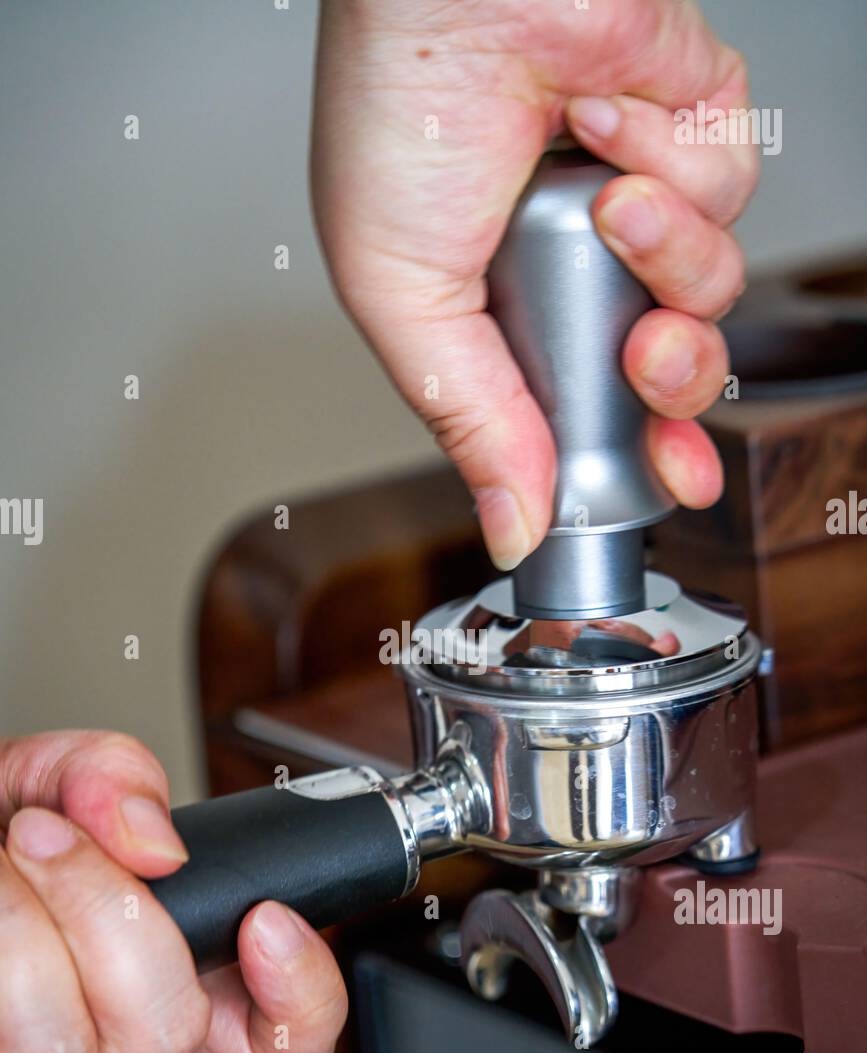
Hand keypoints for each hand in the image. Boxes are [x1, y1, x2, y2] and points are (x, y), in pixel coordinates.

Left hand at [0, 731, 346, 1052]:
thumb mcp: (32, 782)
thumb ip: (104, 773)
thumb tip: (149, 833)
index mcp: (149, 982)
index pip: (276, 1039)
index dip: (301, 996)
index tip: (266, 924)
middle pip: (168, 1033)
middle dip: (108, 906)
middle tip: (48, 836)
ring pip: (70, 1047)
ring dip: (24, 921)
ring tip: (0, 858)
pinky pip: (7, 1050)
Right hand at [312, 0, 757, 568]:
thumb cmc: (396, 108)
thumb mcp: (403, 299)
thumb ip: (469, 419)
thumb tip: (510, 522)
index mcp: (512, 307)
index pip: (594, 405)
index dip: (640, 453)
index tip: (669, 483)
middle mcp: (584, 259)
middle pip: (676, 363)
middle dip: (676, 375)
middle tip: (649, 357)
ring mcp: (644, 191)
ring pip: (713, 281)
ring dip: (667, 253)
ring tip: (607, 201)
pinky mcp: (696, 119)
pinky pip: (728, 181)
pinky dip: (669, 155)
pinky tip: (604, 115)